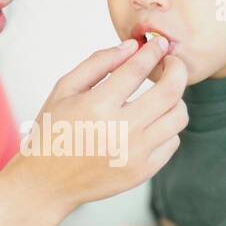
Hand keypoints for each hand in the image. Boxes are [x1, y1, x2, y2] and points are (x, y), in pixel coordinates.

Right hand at [9, 37, 187, 212]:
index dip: (153, 51)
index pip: (138, 69)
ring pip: (178, 117)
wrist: (47, 181)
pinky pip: (172, 142)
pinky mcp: (143, 171)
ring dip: (176, 99)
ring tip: (163, 94)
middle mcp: (120, 130)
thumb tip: (133, 46)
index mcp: (97, 106)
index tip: (159, 43)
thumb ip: (99, 62)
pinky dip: (167, 127)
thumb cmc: (54, 130)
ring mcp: (135, 154)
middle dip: (177, 69)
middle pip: (170, 91)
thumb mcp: (65, 89)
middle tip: (172, 63)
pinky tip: (152, 121)